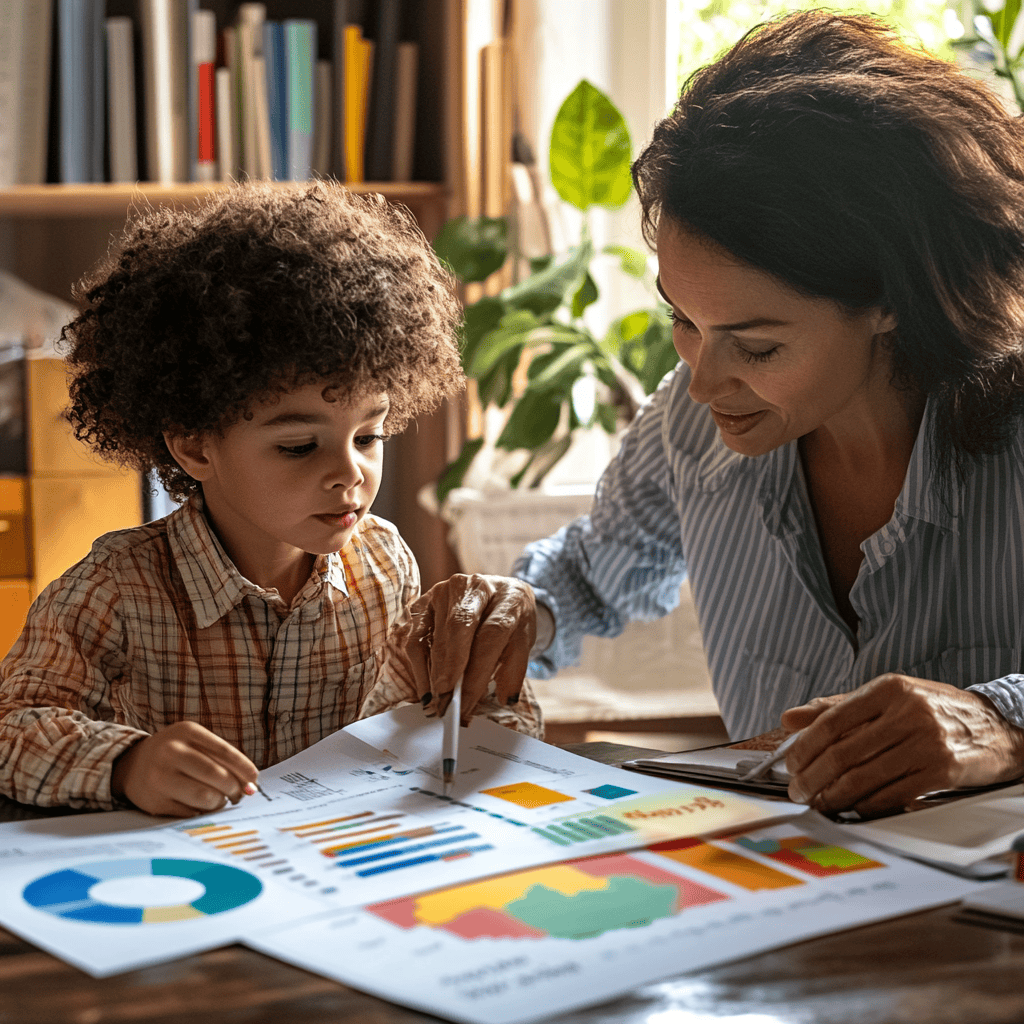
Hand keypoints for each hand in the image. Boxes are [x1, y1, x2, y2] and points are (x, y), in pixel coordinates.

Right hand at [110, 720, 258, 816]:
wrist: (132, 765)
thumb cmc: (175, 753)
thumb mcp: (194, 742)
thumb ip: (222, 758)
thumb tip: (250, 785)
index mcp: (187, 732)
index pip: (225, 752)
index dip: (244, 769)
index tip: (254, 780)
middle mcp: (171, 752)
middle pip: (217, 776)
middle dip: (235, 789)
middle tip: (240, 794)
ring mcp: (160, 778)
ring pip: (206, 797)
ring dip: (221, 802)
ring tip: (221, 800)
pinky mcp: (155, 802)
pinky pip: (191, 812)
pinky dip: (203, 811)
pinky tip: (202, 806)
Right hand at [389, 573, 535, 721]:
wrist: (499, 592)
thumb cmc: (510, 620)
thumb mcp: (523, 641)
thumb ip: (515, 667)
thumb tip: (506, 699)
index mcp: (507, 595)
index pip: (492, 633)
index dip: (478, 671)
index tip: (467, 702)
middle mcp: (474, 586)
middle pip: (459, 629)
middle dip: (450, 671)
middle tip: (446, 704)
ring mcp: (445, 590)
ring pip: (435, 634)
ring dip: (433, 673)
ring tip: (437, 701)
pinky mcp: (424, 601)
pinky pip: (415, 637)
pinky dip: (419, 666)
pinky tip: (426, 688)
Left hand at [780, 675, 1023, 817]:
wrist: (997, 727)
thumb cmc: (935, 711)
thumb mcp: (888, 697)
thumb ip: (837, 707)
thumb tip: (790, 720)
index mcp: (889, 688)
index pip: (832, 721)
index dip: (805, 748)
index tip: (791, 765)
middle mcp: (907, 713)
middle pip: (843, 753)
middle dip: (813, 777)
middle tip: (798, 790)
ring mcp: (926, 743)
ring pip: (864, 777)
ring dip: (833, 796)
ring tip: (818, 802)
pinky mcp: (942, 772)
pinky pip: (891, 795)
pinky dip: (865, 805)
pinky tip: (852, 807)